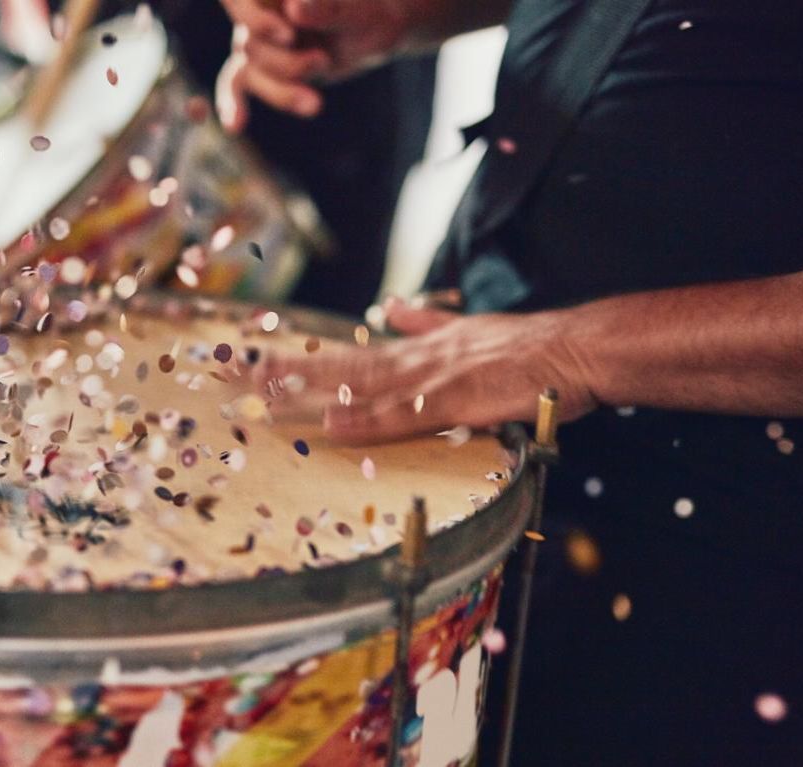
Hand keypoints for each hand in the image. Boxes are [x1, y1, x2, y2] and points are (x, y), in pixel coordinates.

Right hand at [215, 0, 410, 131]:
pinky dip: (233, 104)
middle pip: (250, 43)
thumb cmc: (366, 12)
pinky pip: (236, 84)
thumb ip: (327, 6)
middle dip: (286, 64)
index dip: (257, 20)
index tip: (289, 35)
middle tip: (324, 61)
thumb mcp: (355, 10)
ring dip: (281, 92)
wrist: (375, 31)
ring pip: (248, 71)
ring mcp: (256, 37)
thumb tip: (295, 8)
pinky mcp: (260, 65)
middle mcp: (257, 8)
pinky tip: (235, 125)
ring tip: (315, 104)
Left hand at [256, 298, 598, 443]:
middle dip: (281, 372)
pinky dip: (366, 422)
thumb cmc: (525, 347)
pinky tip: (333, 426)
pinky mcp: (454, 403)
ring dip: (309, 394)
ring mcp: (428, 382)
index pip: (343, 356)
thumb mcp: (464, 328)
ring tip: (260, 398)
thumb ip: (423, 323)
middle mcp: (411, 362)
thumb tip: (390, 307)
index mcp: (412, 350)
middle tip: (232, 374)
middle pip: (334, 367)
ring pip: (356, 388)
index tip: (254, 361)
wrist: (570, 348)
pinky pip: (402, 417)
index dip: (297, 360)